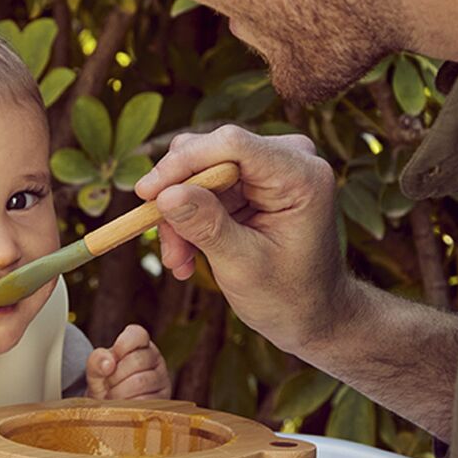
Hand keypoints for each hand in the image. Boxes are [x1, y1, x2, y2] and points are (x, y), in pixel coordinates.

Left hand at [85, 325, 171, 400]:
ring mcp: (161, 379)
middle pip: (137, 360)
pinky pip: (145, 401)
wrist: (110, 412)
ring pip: (141, 382)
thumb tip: (108, 364)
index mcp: (139, 344)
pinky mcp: (163, 399)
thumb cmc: (105, 385)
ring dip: (119, 392)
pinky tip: (121, 407)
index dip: (122, 345)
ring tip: (111, 398)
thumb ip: (97, 361)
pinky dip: (128, 405)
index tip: (110, 361)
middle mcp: (154, 358)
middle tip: (107, 385)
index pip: (138, 334)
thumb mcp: (96, 371)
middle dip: (116, 375)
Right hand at [134, 124, 352, 355]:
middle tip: (168, 249)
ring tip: (180, 262)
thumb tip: (165, 195)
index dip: (183, 163)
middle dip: (178, 201)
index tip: (146, 193)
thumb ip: (206, 226)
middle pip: (208, 154)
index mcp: (301, 175)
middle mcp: (287, 158)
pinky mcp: (250, 181)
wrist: (310, 313)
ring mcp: (268, 167)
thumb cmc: (289, 295)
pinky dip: (189, 221)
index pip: (231, 144)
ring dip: (180, 218)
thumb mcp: (243, 266)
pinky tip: (188, 257)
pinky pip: (201, 187)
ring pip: (197, 172)